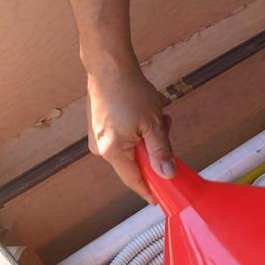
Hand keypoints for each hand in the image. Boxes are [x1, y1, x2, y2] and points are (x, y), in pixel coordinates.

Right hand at [86, 62, 173, 202]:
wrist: (109, 66)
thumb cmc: (130, 92)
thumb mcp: (153, 123)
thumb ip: (160, 151)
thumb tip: (167, 174)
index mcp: (112, 151)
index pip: (133, 180)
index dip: (148, 190)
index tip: (160, 199)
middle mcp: (100, 148)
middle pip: (134, 162)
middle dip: (154, 149)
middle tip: (164, 128)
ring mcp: (97, 136)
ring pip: (131, 147)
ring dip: (147, 135)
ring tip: (155, 113)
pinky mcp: (99, 125)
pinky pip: (123, 136)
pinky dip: (137, 129)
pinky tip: (145, 111)